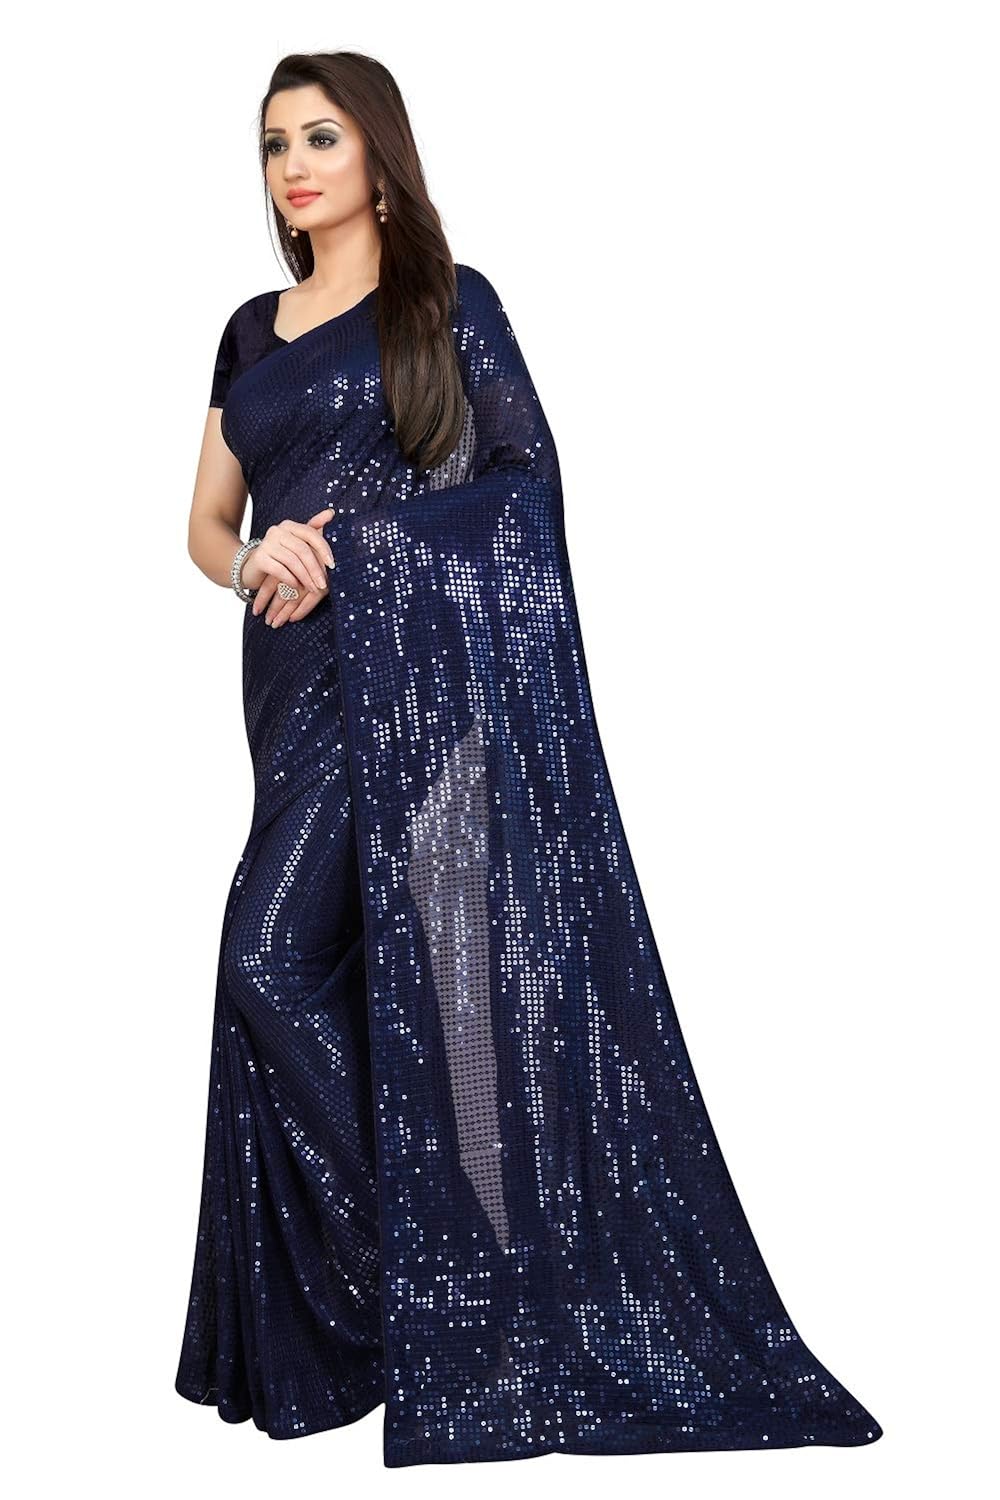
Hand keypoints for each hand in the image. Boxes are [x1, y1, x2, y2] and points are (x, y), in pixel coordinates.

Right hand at [245, 508, 336, 627]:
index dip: (323, 549)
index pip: (310, 533)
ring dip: (305, 578)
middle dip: (315, 569)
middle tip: (323, 585)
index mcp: (289, 526)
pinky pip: (280, 570)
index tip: (333, 565)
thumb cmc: (280, 557)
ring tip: (313, 589)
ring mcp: (266, 544)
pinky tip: (297, 587)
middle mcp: (277, 531)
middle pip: (302, 550)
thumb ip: (314, 529)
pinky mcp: (259, 558)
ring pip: (292, 561)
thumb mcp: (297, 544)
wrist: (251, 568)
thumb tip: (331, 512)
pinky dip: (291, 580)